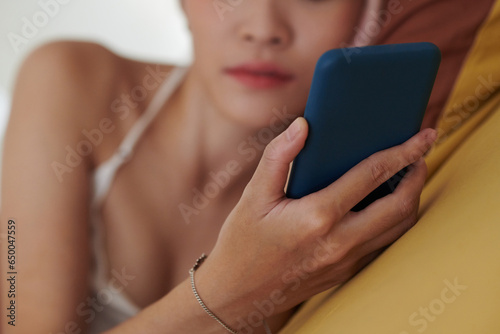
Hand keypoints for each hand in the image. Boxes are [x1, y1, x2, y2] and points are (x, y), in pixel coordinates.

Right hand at [195, 117, 436, 331]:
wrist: (238, 294)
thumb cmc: (242, 243)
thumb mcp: (253, 196)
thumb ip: (278, 157)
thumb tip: (302, 125)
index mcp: (317, 217)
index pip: (372, 176)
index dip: (402, 152)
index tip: (422, 136)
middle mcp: (339, 242)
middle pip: (399, 206)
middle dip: (417, 175)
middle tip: (420, 153)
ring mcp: (345, 261)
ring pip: (397, 228)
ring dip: (410, 199)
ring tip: (408, 176)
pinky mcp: (345, 272)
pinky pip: (381, 242)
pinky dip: (393, 220)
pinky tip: (383, 205)